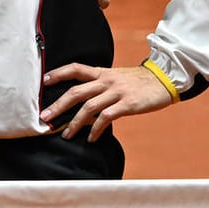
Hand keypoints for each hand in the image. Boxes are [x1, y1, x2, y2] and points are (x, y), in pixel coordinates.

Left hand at [40, 62, 174, 141]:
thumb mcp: (116, 77)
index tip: (43, 81)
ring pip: (88, 107)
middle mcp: (106, 81)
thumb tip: (80, 104)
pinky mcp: (127, 104)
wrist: (165, 80)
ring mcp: (116, 93)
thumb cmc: (138, 82)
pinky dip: (96, 129)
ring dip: (75, 122)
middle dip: (58, 106)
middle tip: (44, 117)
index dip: (58, 73)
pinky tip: (91, 138)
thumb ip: (98, 86)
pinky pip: (106, 118)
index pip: (75, 68)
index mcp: (101, 73)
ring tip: (66, 134)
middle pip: (76, 92)